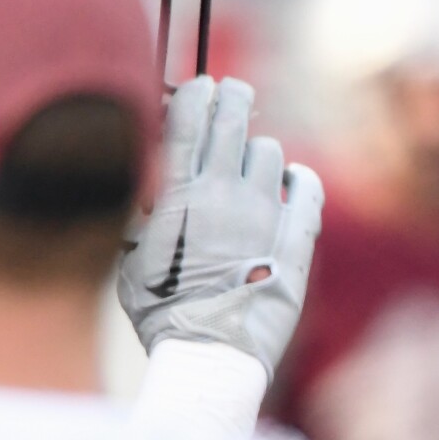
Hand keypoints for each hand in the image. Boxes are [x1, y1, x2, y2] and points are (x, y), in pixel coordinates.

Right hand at [117, 76, 322, 374]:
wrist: (211, 354)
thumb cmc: (162, 312)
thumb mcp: (130, 255)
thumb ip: (143, 211)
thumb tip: (151, 177)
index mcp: (175, 195)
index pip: (185, 121)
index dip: (194, 94)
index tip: (199, 85)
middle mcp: (222, 195)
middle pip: (231, 123)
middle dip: (232, 100)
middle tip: (235, 93)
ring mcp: (264, 214)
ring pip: (270, 152)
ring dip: (259, 152)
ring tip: (251, 166)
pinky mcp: (297, 239)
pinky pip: (308, 188)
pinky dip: (300, 179)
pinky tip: (292, 183)